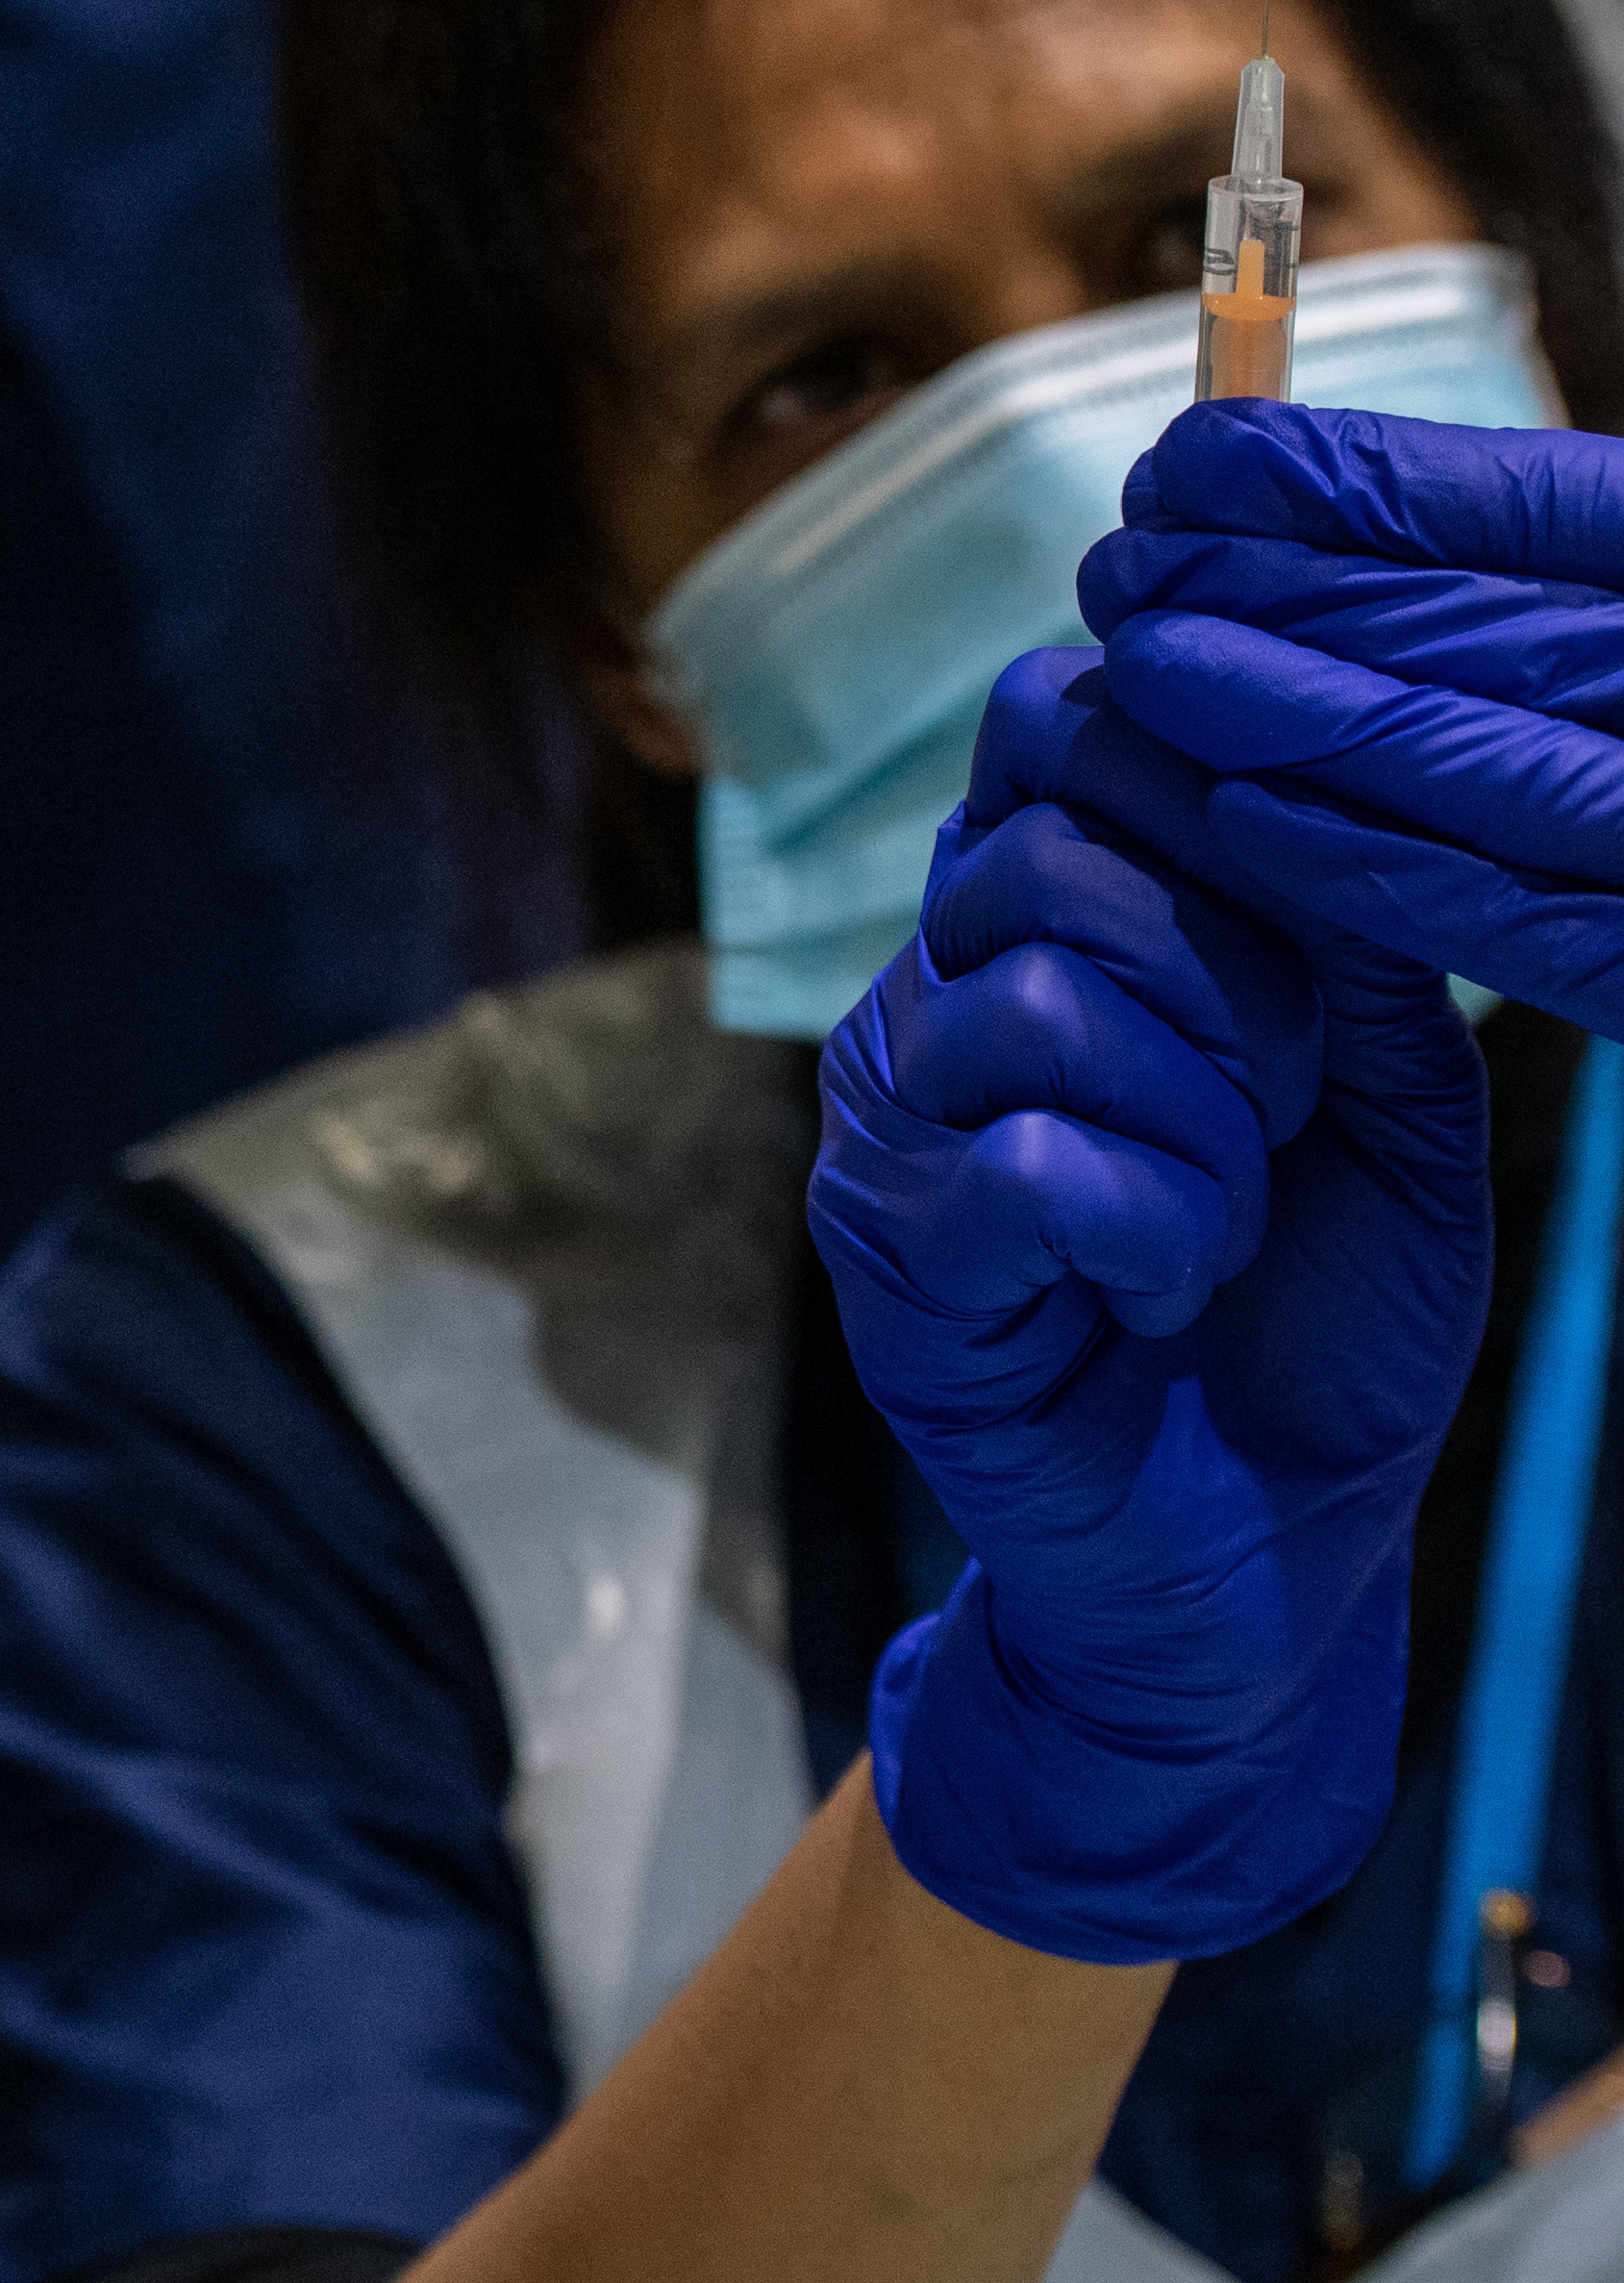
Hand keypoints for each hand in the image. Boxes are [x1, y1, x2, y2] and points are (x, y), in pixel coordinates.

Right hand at [809, 650, 1491, 1960]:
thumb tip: (1308, 787)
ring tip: (1227, 1216)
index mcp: (1038, 925)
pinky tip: (1166, 1284)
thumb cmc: (1320, 1323)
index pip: (1050, 720)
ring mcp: (892, 1126)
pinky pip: (1022, 1163)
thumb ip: (1350, 945)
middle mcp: (933, 996)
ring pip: (1038, 998)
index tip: (1296, 915)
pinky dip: (1151, 1224)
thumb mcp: (1390, 1103)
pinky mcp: (896, 1259)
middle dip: (1234, 971)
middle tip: (1283, 1104)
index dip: (1185, 771)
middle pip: (1052, 847)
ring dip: (1201, 1117)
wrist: (1268, 1561)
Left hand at [1084, 400, 1623, 1029]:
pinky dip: (1378, 864)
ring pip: (1494, 770)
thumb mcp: (1605, 617)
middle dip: (1294, 593)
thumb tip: (1294, 491)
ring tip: (1151, 664)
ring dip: (1305, 713)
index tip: (1198, 459)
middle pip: (1499, 635)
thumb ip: (1532, 570)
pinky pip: (1524, 924)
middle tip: (1125, 567)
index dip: (1366, 483)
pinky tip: (1241, 812)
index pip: (1556, 513)